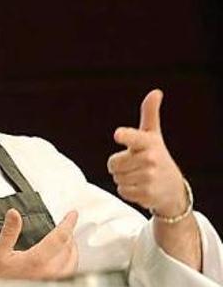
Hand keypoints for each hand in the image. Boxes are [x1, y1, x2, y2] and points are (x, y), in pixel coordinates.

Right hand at [0, 209, 78, 279]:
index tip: (72, 214)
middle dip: (68, 234)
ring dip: (72, 247)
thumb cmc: (1, 278)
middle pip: (69, 247)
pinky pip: (71, 270)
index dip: (68, 223)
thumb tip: (14, 213)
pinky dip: (72, 259)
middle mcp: (50, 271)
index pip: (60, 237)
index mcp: (37, 260)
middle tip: (66, 225)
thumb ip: (9, 232)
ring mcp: (55, 280)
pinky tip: (67, 256)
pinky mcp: (57, 285)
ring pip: (73, 260)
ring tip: (68, 239)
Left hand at [107, 89, 186, 216]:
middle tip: (134, 164)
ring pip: (116, 177)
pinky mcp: (146, 194)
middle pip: (112, 163)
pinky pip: (121, 190)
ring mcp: (149, 178)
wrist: (173, 188)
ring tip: (139, 175)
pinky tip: (140, 187)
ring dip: (123, 178)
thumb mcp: (153, 135)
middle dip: (119, 165)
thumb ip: (150, 114)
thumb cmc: (157, 156)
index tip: (118, 134)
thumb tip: (155, 92)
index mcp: (148, 143)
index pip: (134, 138)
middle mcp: (150, 160)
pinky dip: (127, 190)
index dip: (125, 136)